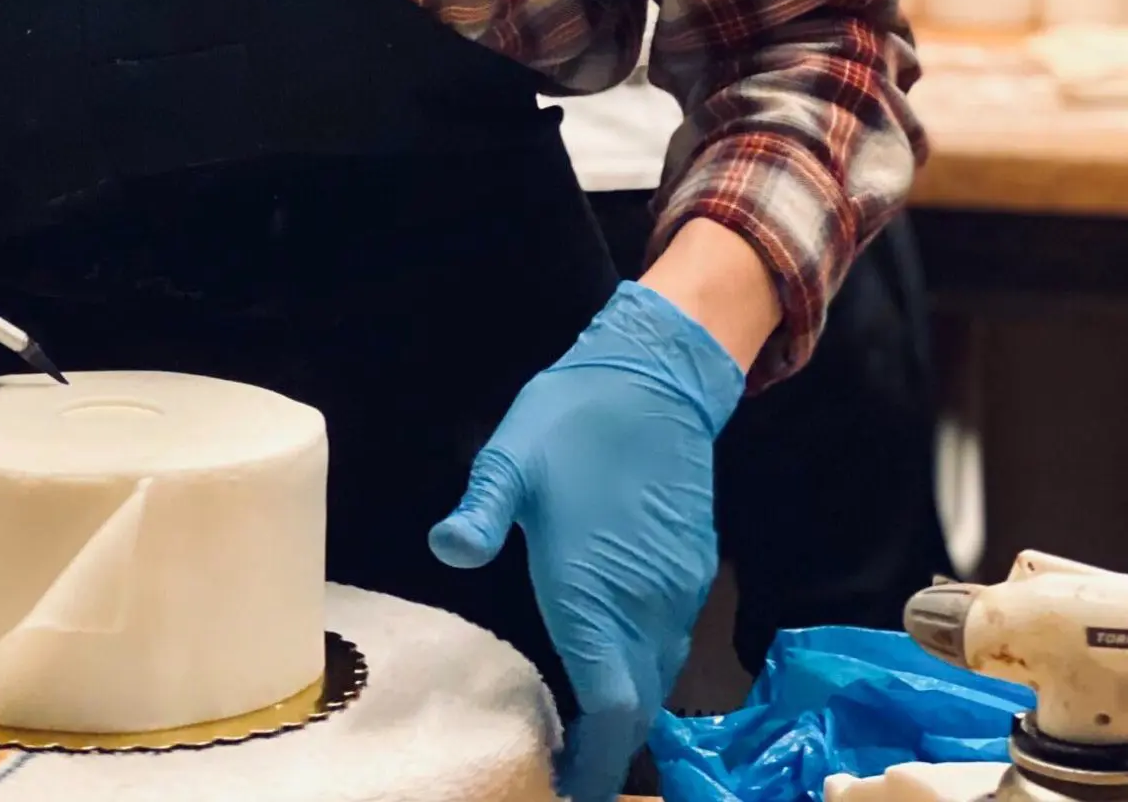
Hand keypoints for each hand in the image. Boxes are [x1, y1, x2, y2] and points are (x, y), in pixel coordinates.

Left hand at [427, 281, 745, 801]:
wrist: (656, 378)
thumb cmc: (571, 420)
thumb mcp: (509, 461)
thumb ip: (480, 513)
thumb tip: (448, 547)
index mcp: (595, 590)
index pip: (612, 704)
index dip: (595, 756)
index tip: (570, 783)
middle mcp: (645, 602)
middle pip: (640, 704)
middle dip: (608, 744)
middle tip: (569, 765)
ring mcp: (676, 587)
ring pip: (660, 674)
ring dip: (628, 706)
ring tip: (587, 730)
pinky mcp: (692, 569)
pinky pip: (672, 640)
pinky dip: (645, 667)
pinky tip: (612, 662)